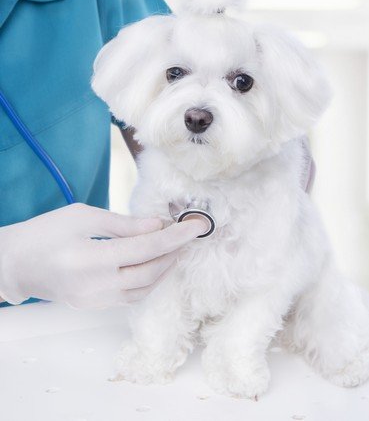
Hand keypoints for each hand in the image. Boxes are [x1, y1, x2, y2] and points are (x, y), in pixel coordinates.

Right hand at [0, 203, 206, 307]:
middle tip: (189, 234)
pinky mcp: (94, 306)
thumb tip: (158, 225)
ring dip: (165, 268)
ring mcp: (95, 300)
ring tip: (176, 247)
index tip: (197, 226)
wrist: (14, 264)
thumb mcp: (83, 216)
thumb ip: (124, 224)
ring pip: (145, 288)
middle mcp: (96, 285)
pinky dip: (149, 280)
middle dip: (175, 252)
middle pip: (151, 271)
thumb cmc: (45, 233)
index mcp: (92, 258)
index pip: (147, 249)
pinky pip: (131, 296)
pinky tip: (155, 264)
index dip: (176, 237)